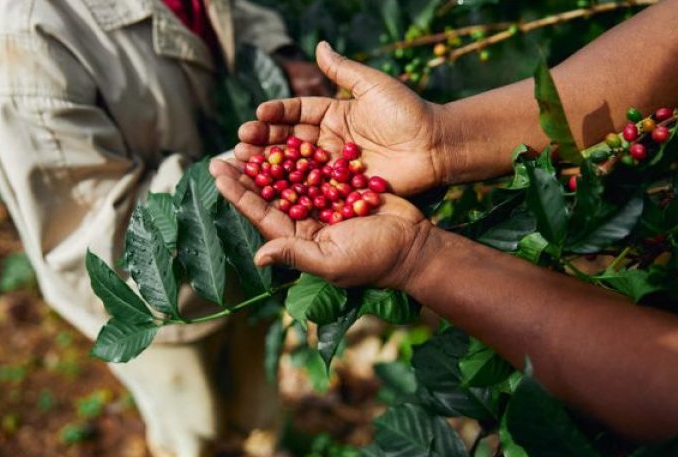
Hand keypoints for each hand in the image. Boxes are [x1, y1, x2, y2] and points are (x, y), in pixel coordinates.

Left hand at [210, 158, 431, 289]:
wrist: (415, 245)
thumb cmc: (374, 259)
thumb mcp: (332, 261)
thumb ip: (295, 255)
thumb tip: (259, 257)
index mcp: (297, 238)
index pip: (260, 213)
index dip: (238, 193)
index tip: (217, 171)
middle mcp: (305, 221)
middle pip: (269, 193)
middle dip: (247, 172)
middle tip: (226, 149)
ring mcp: (323, 204)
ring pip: (289, 177)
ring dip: (270, 159)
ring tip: (250, 138)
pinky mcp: (341, 188)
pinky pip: (315, 168)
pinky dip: (300, 154)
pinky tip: (285, 135)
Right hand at [237, 41, 446, 195]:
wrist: (436, 146)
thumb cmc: (408, 112)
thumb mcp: (374, 85)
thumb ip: (344, 70)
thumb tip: (319, 45)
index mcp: (334, 114)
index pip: (298, 112)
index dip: (277, 114)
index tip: (257, 114)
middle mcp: (329, 140)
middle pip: (290, 141)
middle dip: (264, 141)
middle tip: (240, 142)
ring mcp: (334, 167)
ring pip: (296, 165)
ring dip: (270, 165)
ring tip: (245, 163)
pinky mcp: (342, 189)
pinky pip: (314, 188)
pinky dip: (292, 189)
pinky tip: (270, 190)